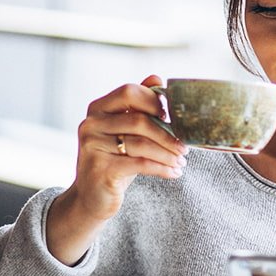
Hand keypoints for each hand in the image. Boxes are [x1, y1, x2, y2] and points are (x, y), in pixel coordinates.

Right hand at [46, 75, 187, 263]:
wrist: (92, 197)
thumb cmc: (115, 160)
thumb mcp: (126, 132)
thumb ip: (138, 106)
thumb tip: (157, 78)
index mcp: (98, 108)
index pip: (129, 91)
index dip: (154, 101)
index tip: (172, 117)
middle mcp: (90, 124)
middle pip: (138, 120)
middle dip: (167, 134)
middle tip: (184, 147)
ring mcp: (92, 146)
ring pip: (141, 144)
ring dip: (168, 154)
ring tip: (181, 162)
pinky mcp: (100, 169)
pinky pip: (140, 164)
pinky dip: (162, 168)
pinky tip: (174, 173)